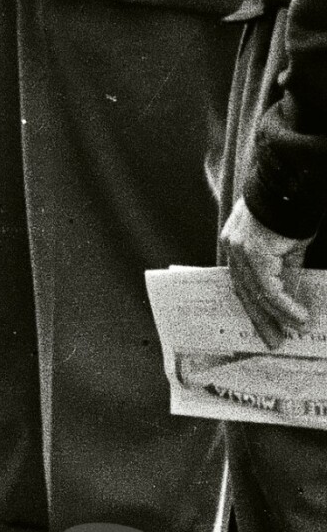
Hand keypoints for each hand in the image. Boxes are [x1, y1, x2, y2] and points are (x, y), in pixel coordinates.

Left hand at [224, 199, 312, 347]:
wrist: (291, 191)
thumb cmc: (290, 213)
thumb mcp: (287, 246)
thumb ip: (284, 268)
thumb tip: (289, 290)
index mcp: (235, 246)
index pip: (241, 283)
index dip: (253, 306)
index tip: (265, 325)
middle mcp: (232, 249)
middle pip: (244, 292)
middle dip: (260, 319)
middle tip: (273, 340)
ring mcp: (240, 251)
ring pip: (257, 294)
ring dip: (276, 316)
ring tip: (292, 331)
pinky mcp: (254, 253)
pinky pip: (269, 288)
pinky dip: (284, 305)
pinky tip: (298, 317)